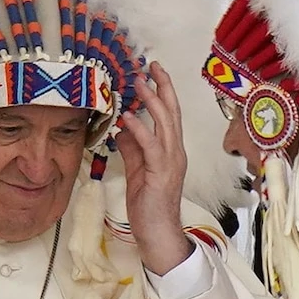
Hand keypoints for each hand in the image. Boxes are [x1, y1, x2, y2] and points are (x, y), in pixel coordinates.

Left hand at [114, 62, 192, 274]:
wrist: (158, 233)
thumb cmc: (148, 205)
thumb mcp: (137, 170)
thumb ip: (132, 149)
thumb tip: (122, 128)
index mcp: (171, 151)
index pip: (169, 115)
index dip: (162, 92)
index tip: (152, 72)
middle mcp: (175, 152)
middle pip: (172, 113)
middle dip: (163, 87)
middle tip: (151, 65)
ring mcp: (171, 162)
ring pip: (165, 125)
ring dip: (152, 102)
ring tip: (140, 83)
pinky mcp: (161, 174)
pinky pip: (151, 147)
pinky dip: (140, 130)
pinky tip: (129, 118)